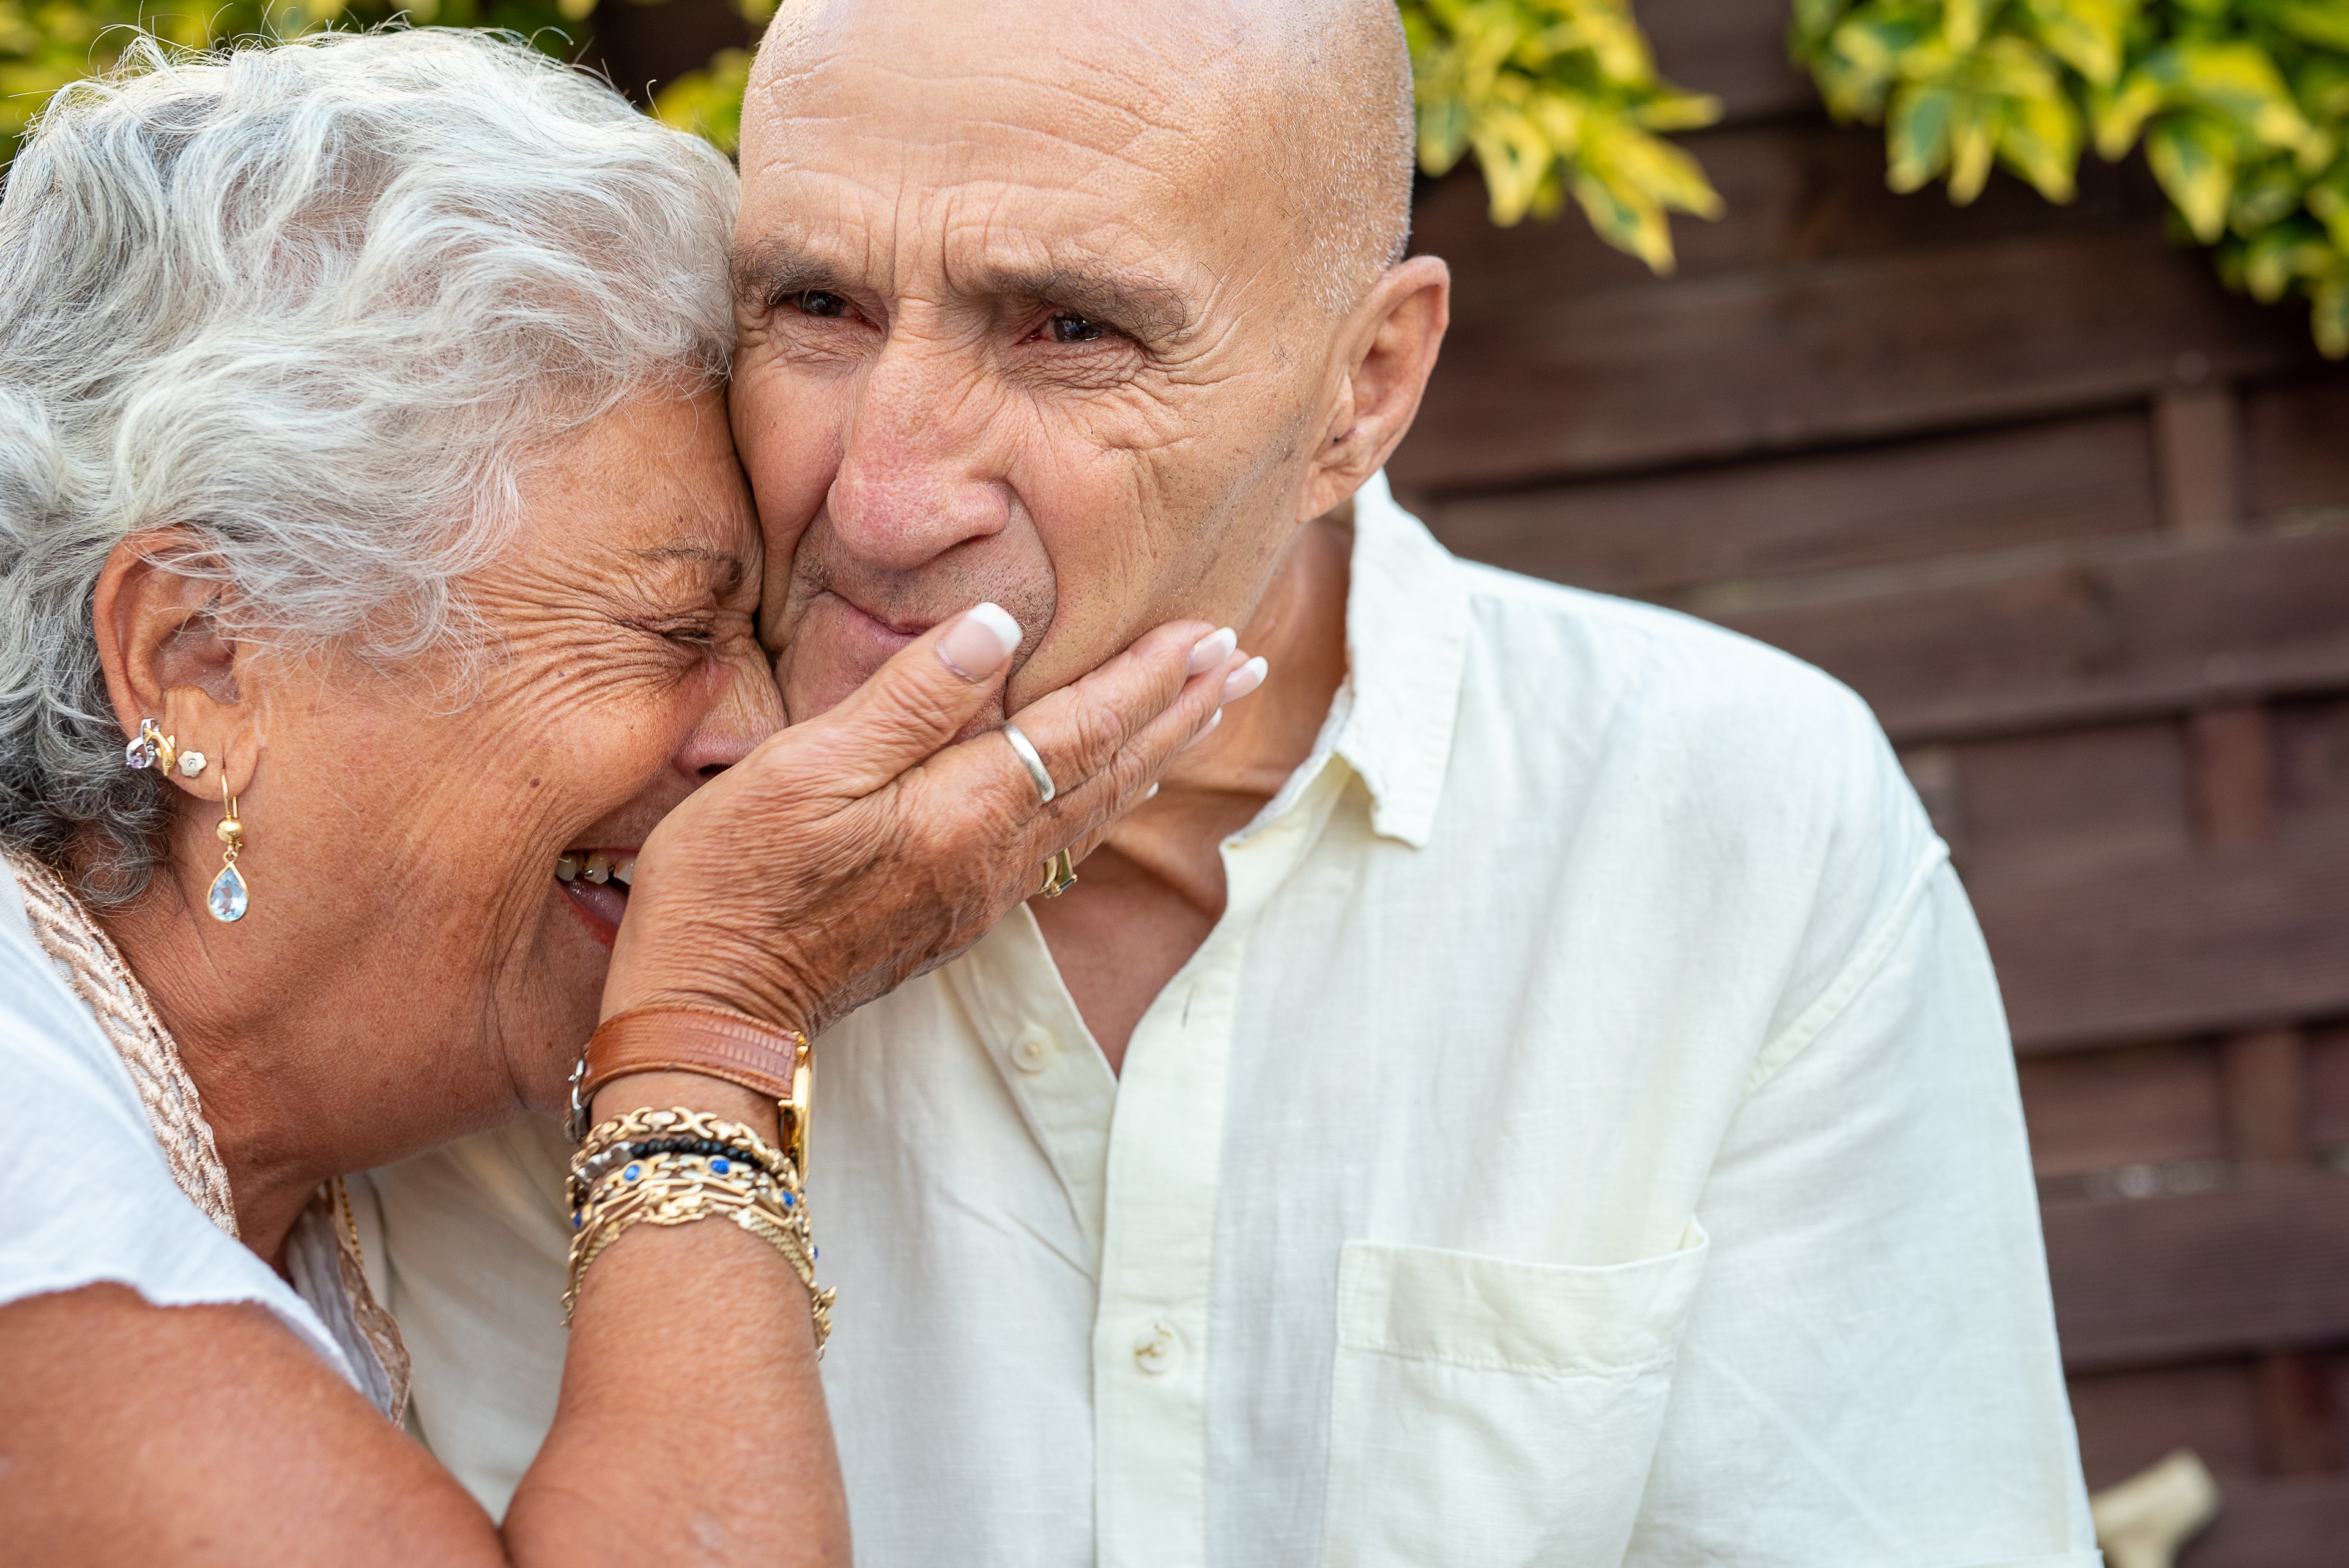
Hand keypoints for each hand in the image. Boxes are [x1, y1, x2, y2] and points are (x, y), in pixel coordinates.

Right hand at [601, 606, 1249, 1034]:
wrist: (707, 1009)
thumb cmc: (735, 879)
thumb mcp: (807, 768)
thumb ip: (910, 699)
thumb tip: (997, 627)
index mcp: (966, 812)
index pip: (1083, 728)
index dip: (1149, 677)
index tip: (1210, 631)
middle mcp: (993, 858)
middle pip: (1112, 771)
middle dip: (1182, 713)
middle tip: (1243, 663)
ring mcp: (979, 893)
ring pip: (1096, 810)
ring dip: (1157, 754)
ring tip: (1206, 711)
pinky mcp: (954, 913)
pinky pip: (1062, 844)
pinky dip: (1107, 800)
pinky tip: (1116, 786)